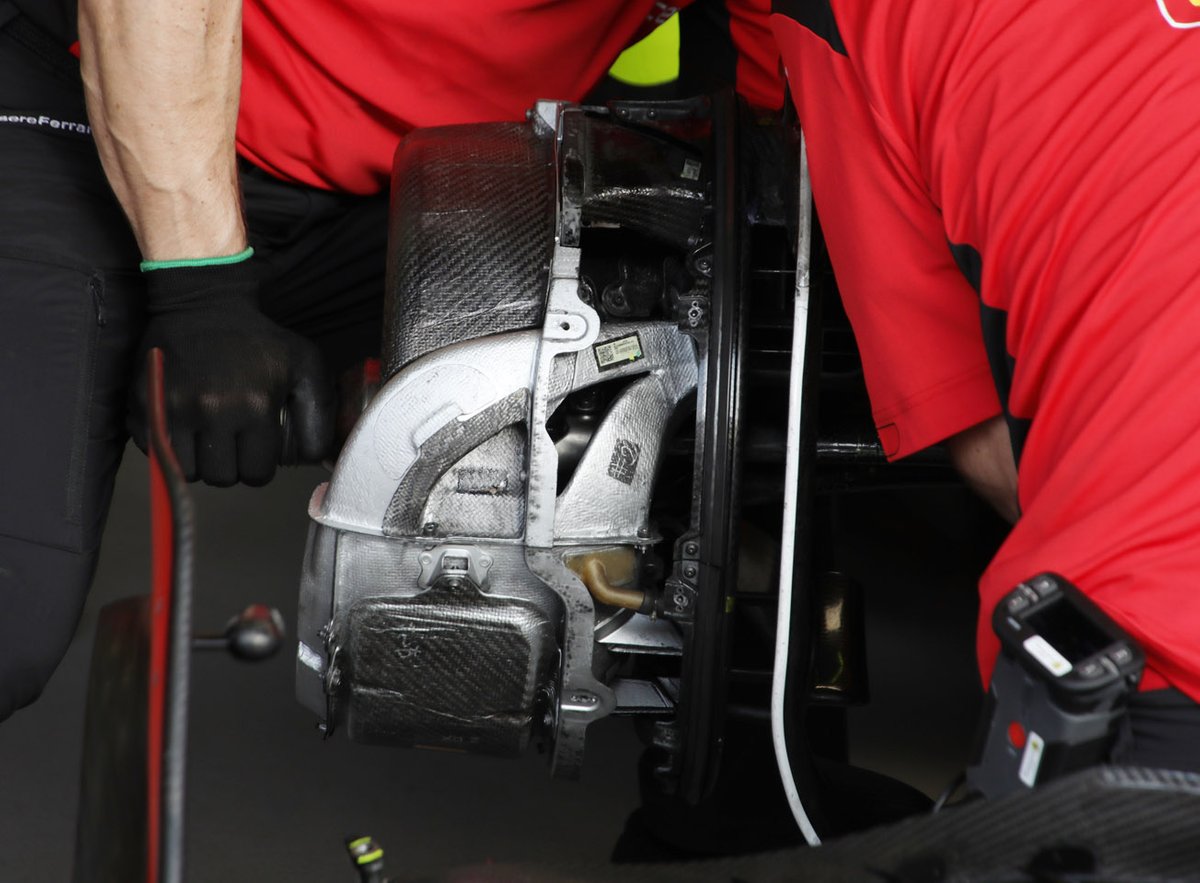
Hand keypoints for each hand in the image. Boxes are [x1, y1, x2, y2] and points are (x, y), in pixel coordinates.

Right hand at [129, 260, 333, 485]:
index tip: (257, 446)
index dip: (260, 464)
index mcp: (255, 406)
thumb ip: (320, 415)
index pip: (258, 474)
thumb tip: (315, 460)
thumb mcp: (306, 366)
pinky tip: (184, 424)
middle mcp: (212, 411)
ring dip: (200, 461)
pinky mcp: (142, 403)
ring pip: (188, 471)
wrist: (204, 302)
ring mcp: (173, 408)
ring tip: (209, 433)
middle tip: (233, 440)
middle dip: (232, 466)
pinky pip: (156, 452)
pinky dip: (170, 447)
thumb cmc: (259, 339)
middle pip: (222, 478)